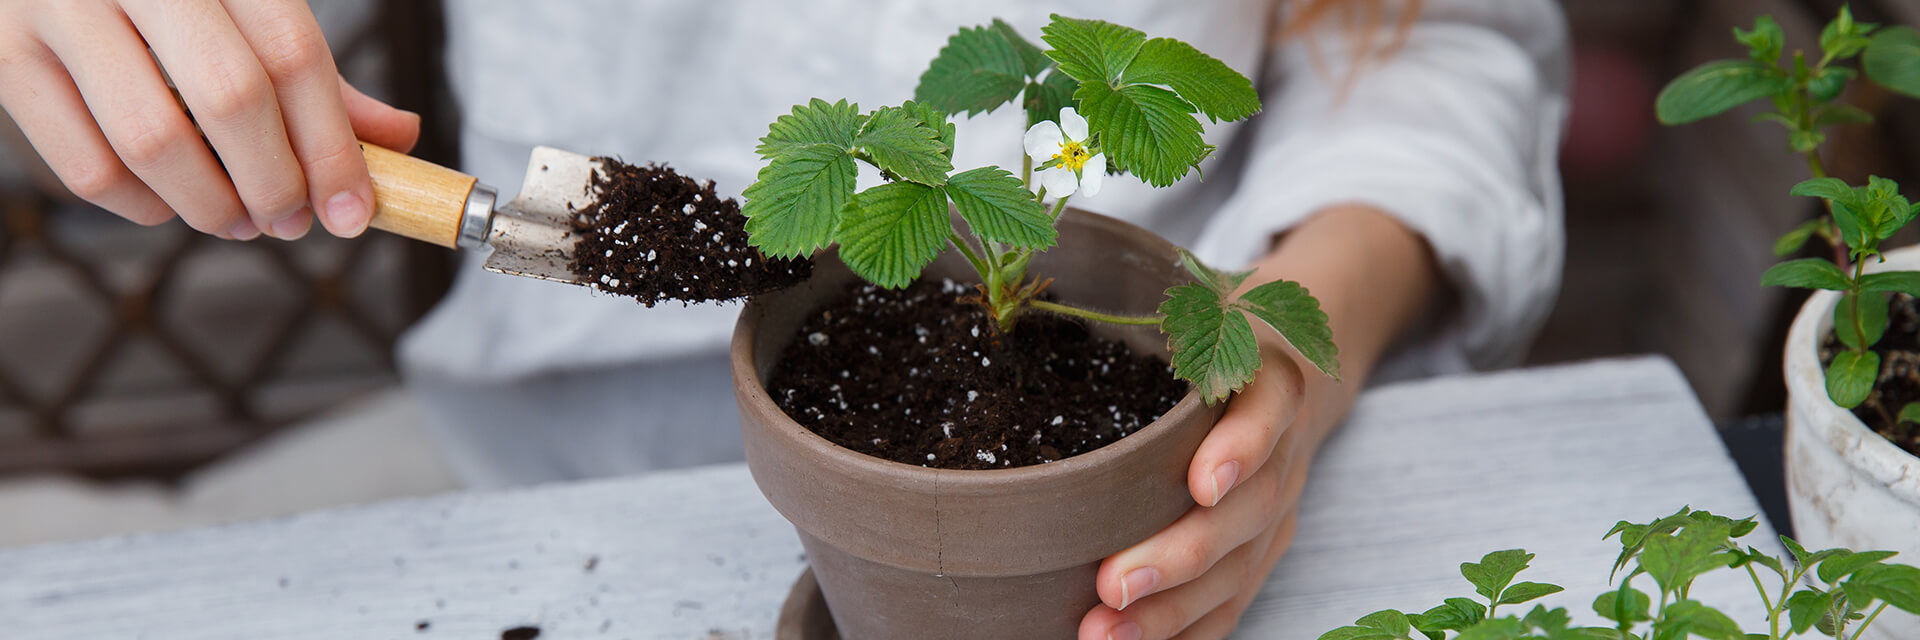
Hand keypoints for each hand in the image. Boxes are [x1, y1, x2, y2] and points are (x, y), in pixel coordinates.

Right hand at [0, 0, 419, 239]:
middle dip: (275, 182)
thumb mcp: (246, 7)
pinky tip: (169, 202)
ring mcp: (58, 10)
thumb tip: (397, 140)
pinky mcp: (5, 56)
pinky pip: (84, 166)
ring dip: (211, 206)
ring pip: (152, 140)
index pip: (292, 55)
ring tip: (238, 219)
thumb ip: (313, 75)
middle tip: (292, 219)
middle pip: (230, 97)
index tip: (353, 210)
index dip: (332, 146)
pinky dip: (141, 206)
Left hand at [1081, 330, 1318, 639]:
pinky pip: (1235, 600)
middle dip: (1180, 554)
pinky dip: (1189, 631)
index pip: (1267, 411)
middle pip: (1247, 509)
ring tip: (1107, 631)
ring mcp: (1277, 506)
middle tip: (1114, 583)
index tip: (1202, 484)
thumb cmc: (1211, 337)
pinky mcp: (1263, 548)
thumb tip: (1039, 324)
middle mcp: (1282, 451)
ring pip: (1238, 568)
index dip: (1242, 448)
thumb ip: (1147, 317)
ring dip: (1173, 609)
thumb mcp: (1194, 312)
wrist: (1285, 368)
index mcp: (1268, 380)